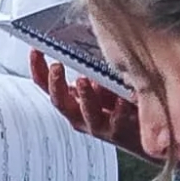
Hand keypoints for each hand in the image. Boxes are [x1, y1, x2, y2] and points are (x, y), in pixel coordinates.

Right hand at [32, 42, 146, 148]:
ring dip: (85, 96)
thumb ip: (93, 70)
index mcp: (72, 100)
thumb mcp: (101, 84)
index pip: (47, 84)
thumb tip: (88, 44)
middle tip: (56, 66)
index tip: (36, 50)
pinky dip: (119, 109)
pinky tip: (122, 97)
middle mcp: (80, 114)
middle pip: (59, 101)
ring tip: (85, 81)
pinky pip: (117, 120)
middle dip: (55, 83)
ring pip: (86, 112)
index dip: (38, 68)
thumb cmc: (120, 107)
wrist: (143, 136)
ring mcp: (97, 124)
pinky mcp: (118, 132)